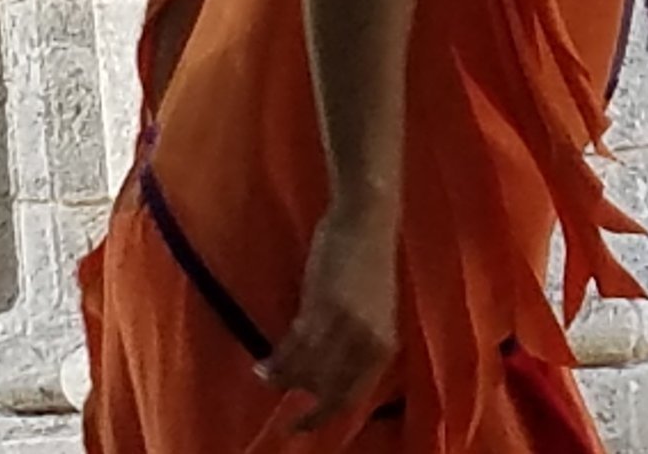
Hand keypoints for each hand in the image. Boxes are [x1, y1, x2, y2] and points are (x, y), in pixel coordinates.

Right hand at [258, 197, 398, 431]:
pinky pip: (293, 346)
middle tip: (282, 421)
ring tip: (263, 378)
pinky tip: (262, 365)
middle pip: (329, 390)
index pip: (354, 395)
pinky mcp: (323, 307)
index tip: (302, 426)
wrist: (366, 219)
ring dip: (282, 379)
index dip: (326, 414)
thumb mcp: (370, 313)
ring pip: (306, 370)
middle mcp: (368, 340)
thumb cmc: (367, 263)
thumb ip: (354, 345)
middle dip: (304, 408)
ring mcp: (345, 325)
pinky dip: (276, 359)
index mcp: (384, 343)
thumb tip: (323, 377)